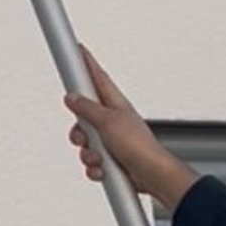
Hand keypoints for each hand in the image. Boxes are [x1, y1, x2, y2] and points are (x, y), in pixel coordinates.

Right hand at [65, 50, 196, 217]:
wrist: (151, 175)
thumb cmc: (139, 146)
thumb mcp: (108, 122)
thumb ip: (87, 109)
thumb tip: (73, 97)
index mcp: (115, 104)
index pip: (97, 77)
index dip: (86, 63)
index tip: (77, 50)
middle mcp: (113, 120)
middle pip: (83, 115)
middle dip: (79, 129)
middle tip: (84, 134)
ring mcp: (112, 140)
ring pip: (85, 141)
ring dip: (88, 152)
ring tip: (99, 156)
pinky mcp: (111, 159)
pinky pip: (92, 161)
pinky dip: (95, 167)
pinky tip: (104, 168)